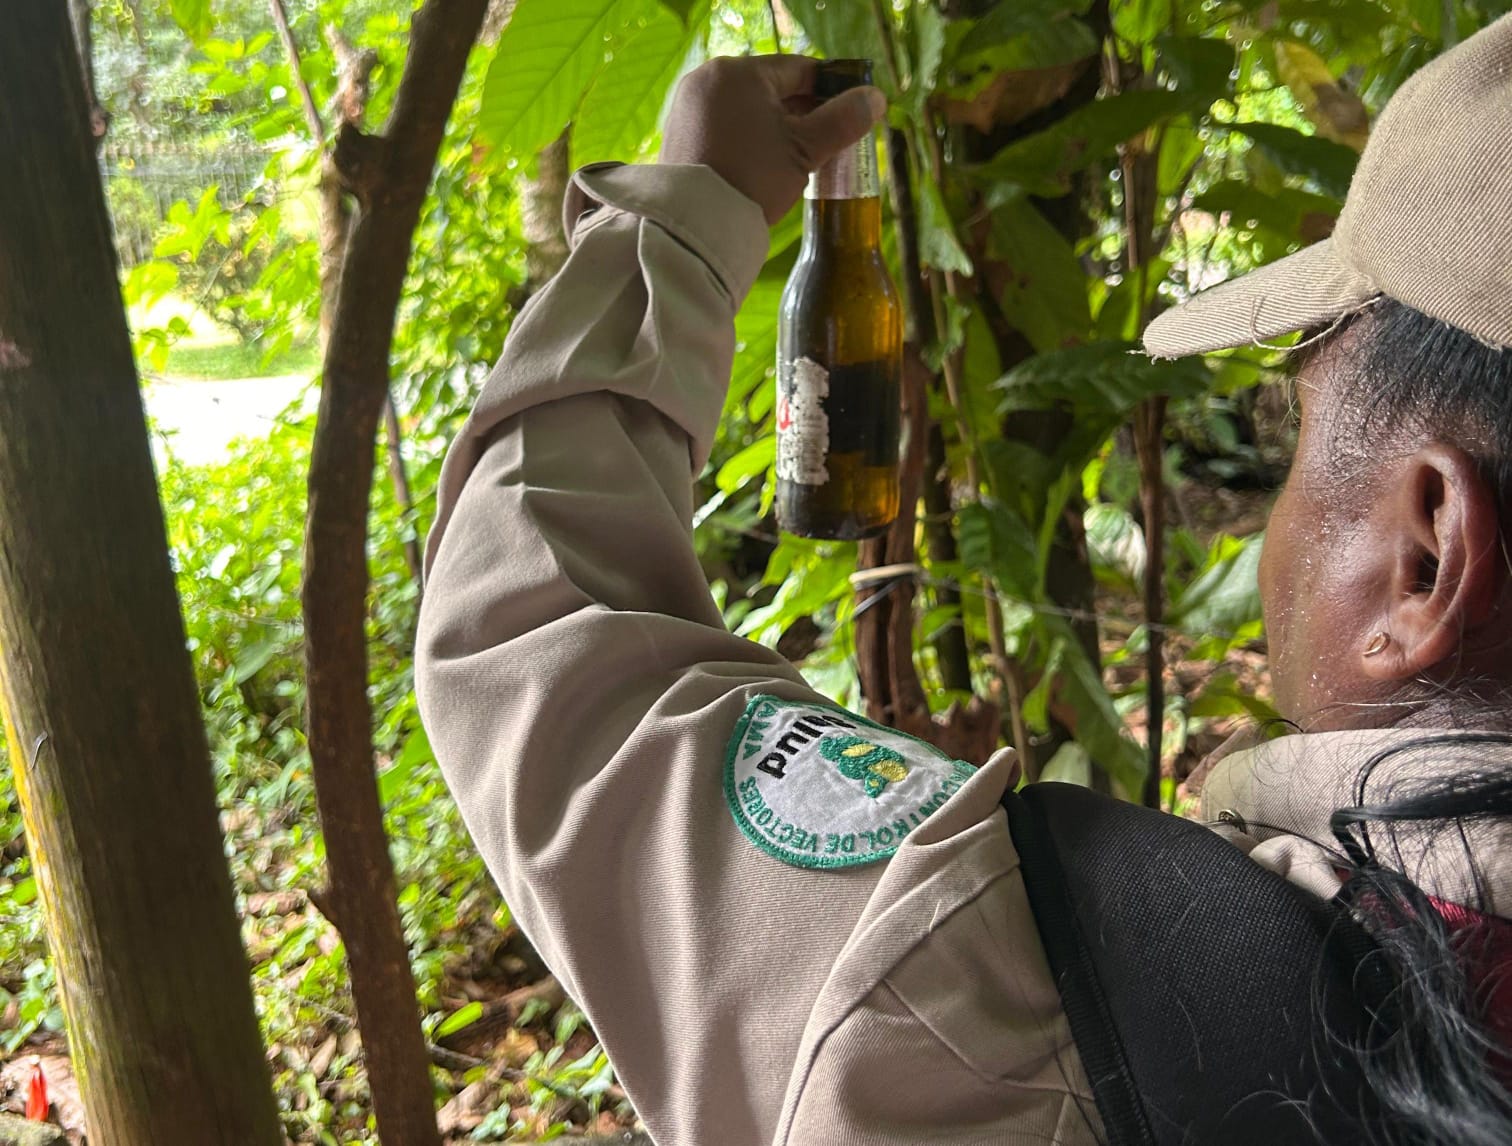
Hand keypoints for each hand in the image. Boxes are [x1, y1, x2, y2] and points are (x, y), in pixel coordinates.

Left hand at [660, 55, 886, 224]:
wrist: (695, 226)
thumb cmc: (754, 178)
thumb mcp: (806, 150)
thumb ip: (843, 120)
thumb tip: (875, 98)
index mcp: (738, 72)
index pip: (799, 69)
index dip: (830, 89)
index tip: (848, 111)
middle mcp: (707, 79)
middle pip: (770, 88)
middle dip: (802, 112)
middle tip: (826, 141)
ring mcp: (688, 106)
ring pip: (747, 108)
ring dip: (776, 127)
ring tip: (798, 157)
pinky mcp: (679, 134)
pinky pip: (725, 126)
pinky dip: (748, 138)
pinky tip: (763, 164)